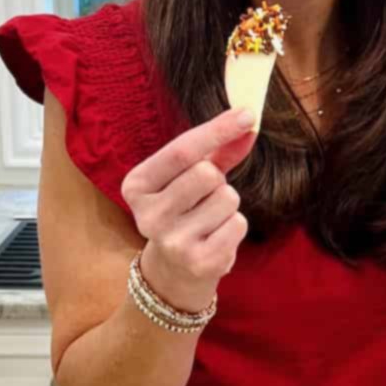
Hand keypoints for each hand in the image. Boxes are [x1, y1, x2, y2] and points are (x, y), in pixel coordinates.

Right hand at [120, 108, 256, 312]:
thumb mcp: (189, 177)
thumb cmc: (185, 211)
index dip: (217, 129)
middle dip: (217, 179)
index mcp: (136, 186)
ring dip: (228, 204)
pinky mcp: (200, 263)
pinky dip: (235, 226)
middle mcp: (148, 216)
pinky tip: (216, 237)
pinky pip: (238, 223)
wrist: (175, 271)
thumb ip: (218, 150)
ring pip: (227, 198)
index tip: (247, 113)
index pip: (181, 151)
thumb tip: (249, 121)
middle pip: (207, 174)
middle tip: (203, 197)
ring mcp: (172, 243)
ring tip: (209, 219)